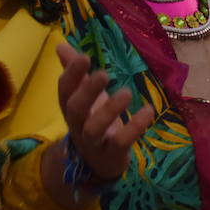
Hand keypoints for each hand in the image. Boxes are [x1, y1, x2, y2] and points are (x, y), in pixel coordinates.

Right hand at [56, 43, 153, 181]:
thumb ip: (75, 72)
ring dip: (110, 110)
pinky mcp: (112, 155)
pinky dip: (134, 128)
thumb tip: (60, 44)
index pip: (64, 89)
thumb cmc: (92, 120)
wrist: (97, 164)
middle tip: (104, 74)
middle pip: (75, 108)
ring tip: (127, 93)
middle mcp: (78, 124)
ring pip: (94, 128)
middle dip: (88, 91)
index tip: (85, 57)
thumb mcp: (83, 96)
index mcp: (70, 106)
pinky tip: (148, 111)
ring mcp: (93, 142)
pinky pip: (121, 142)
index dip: (72, 74)